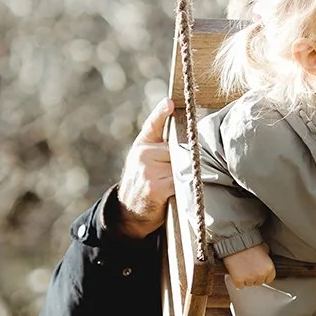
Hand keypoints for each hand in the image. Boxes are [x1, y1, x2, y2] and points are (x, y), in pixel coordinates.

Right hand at [115, 97, 174, 237]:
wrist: (128, 214)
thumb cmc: (144, 186)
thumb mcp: (145, 163)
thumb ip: (160, 149)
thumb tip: (186, 141)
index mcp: (141, 145)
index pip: (153, 125)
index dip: (161, 112)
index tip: (170, 102)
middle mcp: (142, 154)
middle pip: (177, 149)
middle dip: (184, 160)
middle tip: (180, 173)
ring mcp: (147, 170)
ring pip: (180, 165)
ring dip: (185, 175)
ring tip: (176, 184)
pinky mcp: (154, 186)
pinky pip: (180, 181)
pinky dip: (185, 186)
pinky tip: (181, 191)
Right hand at [224, 244, 275, 287]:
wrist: (235, 242)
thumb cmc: (249, 243)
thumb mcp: (264, 248)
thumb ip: (267, 258)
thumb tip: (265, 260)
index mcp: (269, 268)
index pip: (269, 279)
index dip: (263, 275)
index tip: (258, 271)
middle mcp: (261, 275)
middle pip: (258, 282)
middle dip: (254, 277)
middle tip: (249, 268)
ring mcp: (249, 279)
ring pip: (249, 284)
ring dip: (246, 279)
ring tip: (243, 269)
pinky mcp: (239, 281)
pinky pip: (240, 286)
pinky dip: (238, 281)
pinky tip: (237, 274)